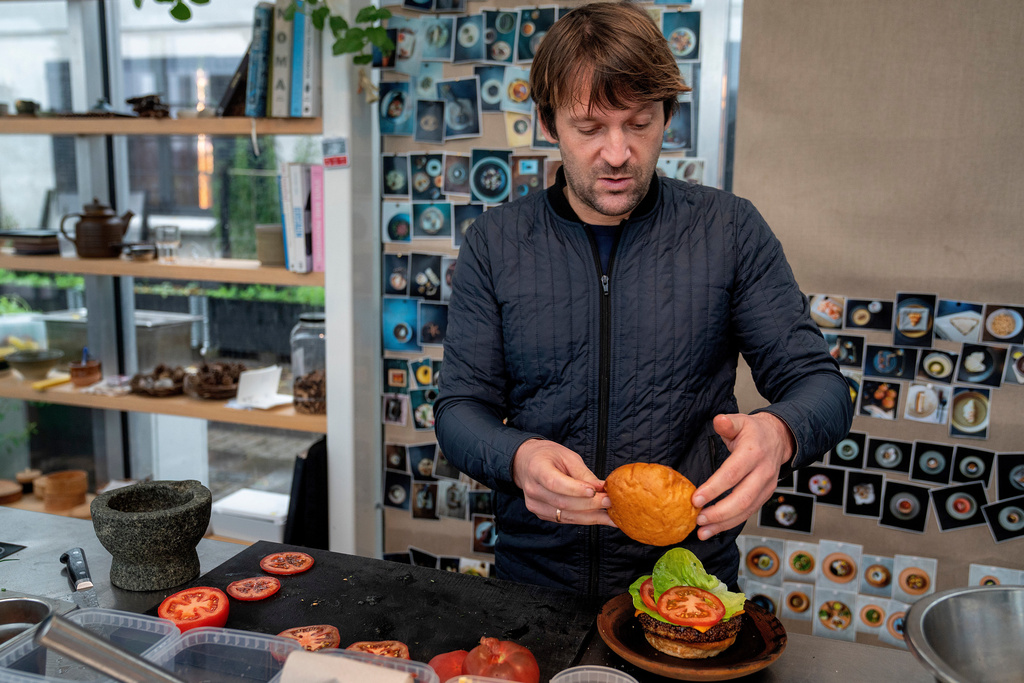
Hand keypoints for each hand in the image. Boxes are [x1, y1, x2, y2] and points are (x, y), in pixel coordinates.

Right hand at [512, 439, 612, 525]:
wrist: (526, 462)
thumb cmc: (549, 456)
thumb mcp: (567, 456)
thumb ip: (583, 473)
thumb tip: (602, 488)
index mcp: (537, 469)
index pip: (555, 483)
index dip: (575, 489)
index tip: (595, 491)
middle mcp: (533, 489)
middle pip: (563, 503)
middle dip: (590, 504)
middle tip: (610, 501)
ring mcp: (535, 504)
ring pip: (566, 516)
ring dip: (591, 517)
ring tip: (611, 516)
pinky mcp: (541, 514)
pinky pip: (565, 519)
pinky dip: (584, 519)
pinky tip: (599, 518)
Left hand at [692, 413, 794, 539]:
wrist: (779, 439)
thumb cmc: (754, 431)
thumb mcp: (741, 421)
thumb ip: (728, 423)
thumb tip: (719, 420)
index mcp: (754, 453)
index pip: (733, 473)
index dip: (714, 488)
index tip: (696, 499)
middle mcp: (763, 472)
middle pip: (742, 498)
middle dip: (719, 512)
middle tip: (698, 518)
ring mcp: (766, 486)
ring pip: (746, 510)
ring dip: (723, 523)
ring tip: (702, 531)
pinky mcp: (765, 496)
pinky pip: (748, 513)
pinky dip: (731, 523)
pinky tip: (714, 529)